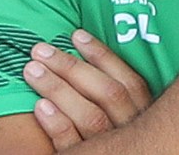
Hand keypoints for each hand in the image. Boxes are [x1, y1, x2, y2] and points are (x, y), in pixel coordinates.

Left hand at [23, 30, 152, 149]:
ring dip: (59, 89)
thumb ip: (116, 98)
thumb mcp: (130, 118)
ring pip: (90, 116)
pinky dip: (57, 125)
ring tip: (31, 71)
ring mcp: (113, 149)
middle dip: (72, 67)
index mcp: (146, 116)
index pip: (129, 81)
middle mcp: (134, 131)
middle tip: (40, 50)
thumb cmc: (122, 142)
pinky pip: (72, 145)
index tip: (76, 35)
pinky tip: (40, 108)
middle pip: (107, 94)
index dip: (102, 56)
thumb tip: (85, 56)